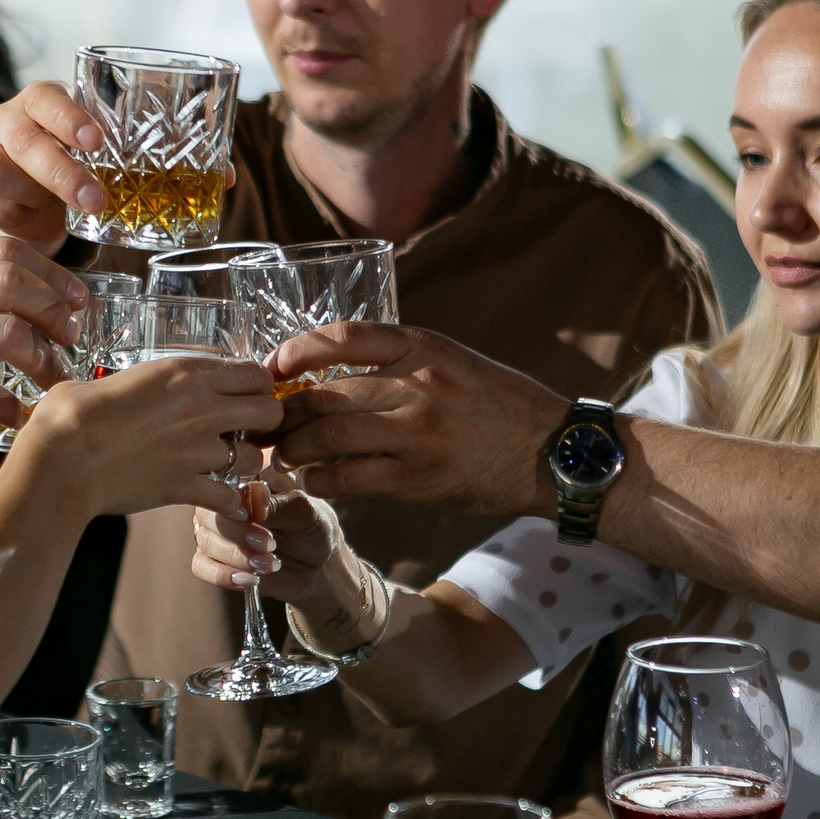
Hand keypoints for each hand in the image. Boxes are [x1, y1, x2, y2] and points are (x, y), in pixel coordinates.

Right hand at [0, 80, 234, 248]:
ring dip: (44, 198)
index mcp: (42, 101)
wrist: (22, 183)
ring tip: (81, 214)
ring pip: (5, 175)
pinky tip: (45, 226)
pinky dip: (24, 222)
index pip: (47, 97)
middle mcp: (7, 122)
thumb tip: (225, 177)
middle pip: (23, 139)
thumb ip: (155, 158)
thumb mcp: (107, 150)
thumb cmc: (75, 158)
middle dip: (60, 170)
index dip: (69, 116)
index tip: (98, 139)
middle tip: (97, 197)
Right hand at [0, 239, 89, 442]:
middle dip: (55, 309)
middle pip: (13, 281)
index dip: (53, 274)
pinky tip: (19, 416)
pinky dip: (9, 405)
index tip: (78, 299)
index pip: (8, 251)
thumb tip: (29, 298)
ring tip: (54, 379)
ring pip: (6, 332)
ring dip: (41, 359)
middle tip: (73, 337)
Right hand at [15, 356, 279, 519]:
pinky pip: (229, 498)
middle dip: (264, 423)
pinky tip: (218, 500)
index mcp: (185, 373)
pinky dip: (228, 503)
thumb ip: (140, 381)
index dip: (256, 387)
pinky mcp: (185, 485)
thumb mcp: (114, 379)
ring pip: (255, 458)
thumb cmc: (73, 414)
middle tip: (245, 431)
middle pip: (270, 411)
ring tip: (226, 465)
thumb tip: (126, 387)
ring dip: (246, 464)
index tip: (244, 397)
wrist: (62, 458)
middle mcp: (200, 407)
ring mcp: (196, 449)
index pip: (254, 373)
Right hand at [191, 470, 340, 607]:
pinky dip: (222, 575)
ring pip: (204, 541)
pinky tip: (249, 579)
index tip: (256, 517)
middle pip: (208, 513)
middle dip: (238, 534)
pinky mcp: (214, 558)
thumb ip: (280, 504)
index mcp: (246, 478)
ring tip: (269, 564)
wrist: (318, 567)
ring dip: (236, 557)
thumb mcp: (308, 513)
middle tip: (270, 544)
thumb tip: (253, 496)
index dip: (234, 502)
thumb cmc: (314, 528)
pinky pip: (200, 566)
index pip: (223, 481)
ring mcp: (217, 530)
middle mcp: (225, 501)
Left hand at [270, 323, 568, 517]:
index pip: (342, 337)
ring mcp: (418, 432)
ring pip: (329, 435)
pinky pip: (351, 478)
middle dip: (284, 413)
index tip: (272, 368)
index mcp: (423, 347)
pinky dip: (321, 480)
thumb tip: (330, 374)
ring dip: (294, 449)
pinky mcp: (420, 477)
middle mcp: (418, 384)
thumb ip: (400, 362)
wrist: (553, 452)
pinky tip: (313, 481)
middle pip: (325, 393)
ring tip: (284, 456)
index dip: (295, 352)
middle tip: (266, 425)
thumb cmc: (499, 406)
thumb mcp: (453, 362)